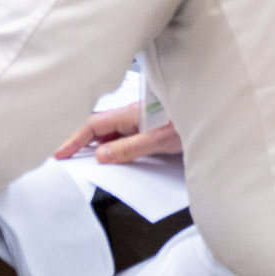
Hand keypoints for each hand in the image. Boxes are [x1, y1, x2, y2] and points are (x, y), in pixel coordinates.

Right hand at [54, 104, 181, 164]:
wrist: (214, 117)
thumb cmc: (189, 124)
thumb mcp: (157, 140)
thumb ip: (128, 148)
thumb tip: (100, 155)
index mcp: (130, 114)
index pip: (94, 125)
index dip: (74, 139)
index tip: (59, 153)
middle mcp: (132, 115)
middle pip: (99, 128)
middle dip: (80, 142)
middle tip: (64, 159)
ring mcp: (140, 121)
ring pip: (111, 132)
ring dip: (97, 145)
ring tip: (81, 161)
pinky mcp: (149, 127)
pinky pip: (124, 136)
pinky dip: (113, 146)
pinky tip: (111, 156)